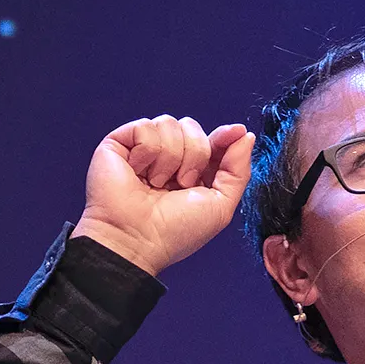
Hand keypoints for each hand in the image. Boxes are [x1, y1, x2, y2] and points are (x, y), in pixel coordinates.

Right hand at [71, 115, 253, 275]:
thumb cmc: (174, 231)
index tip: (234, 134)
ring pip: (169, 123)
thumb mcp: (221, 205)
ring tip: (156, 184)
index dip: (223, 136)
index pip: (211, 139)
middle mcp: (168, 159)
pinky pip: (146, 126)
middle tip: (181, 185)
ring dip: (170, 158)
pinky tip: (138, 174)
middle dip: (195, 155)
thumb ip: (238, 169)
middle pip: (192, 127)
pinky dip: (147, 152)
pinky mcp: (120, 144)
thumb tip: (244, 135)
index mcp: (192, 172)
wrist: (137, 239)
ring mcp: (143, 150)